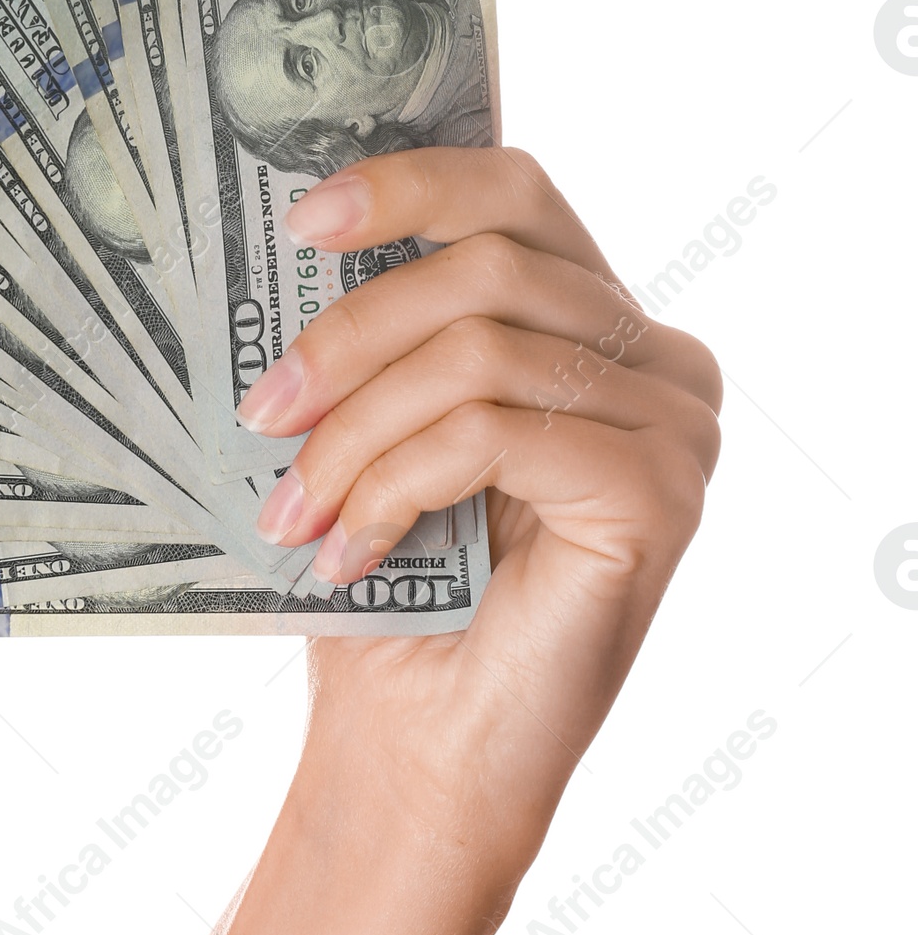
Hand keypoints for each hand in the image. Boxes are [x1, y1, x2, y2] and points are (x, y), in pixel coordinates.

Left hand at [239, 148, 721, 878]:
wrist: (425, 752)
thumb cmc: (398, 589)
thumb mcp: (381, 428)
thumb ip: (379, 329)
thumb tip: (290, 224)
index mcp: (595, 322)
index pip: (516, 191)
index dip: (410, 182)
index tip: (301, 216)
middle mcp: (658, 360)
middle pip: (487, 265)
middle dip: (349, 334)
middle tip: (260, 411)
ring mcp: (675, 426)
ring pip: (479, 352)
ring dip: (354, 430)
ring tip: (288, 507)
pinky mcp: (659, 494)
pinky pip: (493, 434)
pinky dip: (393, 486)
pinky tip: (344, 551)